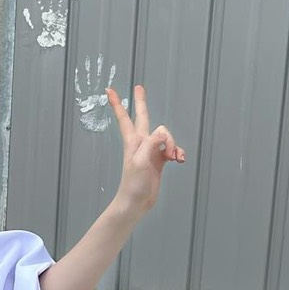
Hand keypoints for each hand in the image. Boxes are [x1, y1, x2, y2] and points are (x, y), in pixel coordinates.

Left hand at [108, 83, 184, 218]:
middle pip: (143, 117)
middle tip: (139, 87)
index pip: (125, 118)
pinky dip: (178, 152)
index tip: (109, 90)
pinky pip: (172, 149)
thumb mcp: (141, 161)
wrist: (136, 202)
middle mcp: (141, 143)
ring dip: (173, 144)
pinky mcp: (159, 160)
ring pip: (166, 136)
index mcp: (133, 141)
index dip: (118, 104)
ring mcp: (151, 151)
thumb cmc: (133, 183)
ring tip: (173, 157)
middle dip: (141, 102)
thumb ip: (151, 143)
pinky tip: (179, 160)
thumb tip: (163, 133)